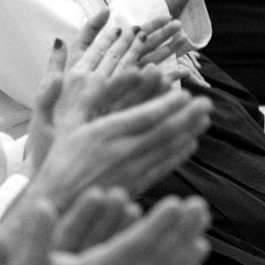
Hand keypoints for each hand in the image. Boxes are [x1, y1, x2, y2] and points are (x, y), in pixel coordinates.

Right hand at [0, 191, 210, 264]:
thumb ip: (35, 237)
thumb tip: (40, 203)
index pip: (135, 247)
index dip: (157, 225)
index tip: (175, 202)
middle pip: (159, 256)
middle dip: (181, 229)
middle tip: (199, 204)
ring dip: (187, 242)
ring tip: (204, 219)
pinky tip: (198, 250)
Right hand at [20, 75, 212, 210]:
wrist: (58, 201)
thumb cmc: (57, 158)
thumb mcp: (65, 123)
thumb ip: (82, 94)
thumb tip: (86, 63)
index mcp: (105, 132)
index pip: (144, 116)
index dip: (167, 105)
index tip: (186, 94)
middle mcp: (122, 151)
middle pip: (162, 131)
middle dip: (187, 116)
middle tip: (207, 103)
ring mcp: (131, 170)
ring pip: (166, 149)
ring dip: (188, 132)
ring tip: (205, 119)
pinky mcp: (135, 185)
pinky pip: (162, 167)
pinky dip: (178, 155)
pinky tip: (190, 144)